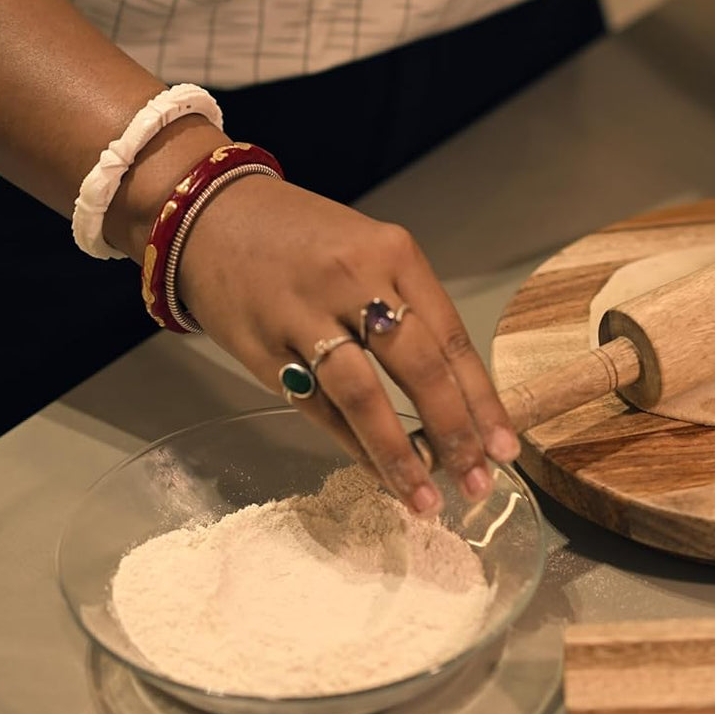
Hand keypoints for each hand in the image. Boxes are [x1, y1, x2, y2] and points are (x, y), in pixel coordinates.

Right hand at [174, 172, 519, 515]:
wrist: (209, 213)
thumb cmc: (304, 239)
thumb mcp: (371, 253)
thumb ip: (411, 314)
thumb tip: (458, 401)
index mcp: (394, 254)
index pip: (452, 339)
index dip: (483, 401)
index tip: (505, 449)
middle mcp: (354, 280)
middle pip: (418, 368)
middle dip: (455, 434)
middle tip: (476, 484)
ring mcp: (304, 314)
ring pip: (363, 397)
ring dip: (399, 456)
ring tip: (424, 499)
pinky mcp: (262, 348)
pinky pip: (317, 408)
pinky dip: (352, 445)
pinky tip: (378, 472)